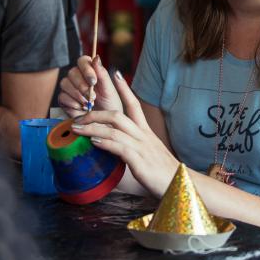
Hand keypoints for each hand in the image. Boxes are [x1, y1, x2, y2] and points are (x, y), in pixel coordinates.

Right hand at [57, 55, 123, 117]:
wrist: (105, 122)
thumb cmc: (109, 105)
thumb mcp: (109, 90)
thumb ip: (102, 74)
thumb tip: (97, 57)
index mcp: (90, 71)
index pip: (82, 61)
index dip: (86, 69)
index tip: (93, 81)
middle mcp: (78, 77)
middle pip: (72, 72)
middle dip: (82, 85)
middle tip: (92, 96)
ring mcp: (70, 88)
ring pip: (65, 83)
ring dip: (77, 95)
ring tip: (89, 104)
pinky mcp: (64, 100)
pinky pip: (62, 97)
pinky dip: (73, 103)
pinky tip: (82, 108)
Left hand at [71, 69, 178, 197]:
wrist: (183, 185)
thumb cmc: (165, 174)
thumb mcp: (148, 157)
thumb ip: (134, 153)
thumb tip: (117, 156)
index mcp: (146, 133)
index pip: (135, 105)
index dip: (125, 89)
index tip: (116, 74)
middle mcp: (144, 136)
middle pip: (118, 115)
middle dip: (95, 113)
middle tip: (78, 116)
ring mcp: (142, 148)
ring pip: (115, 129)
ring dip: (93, 127)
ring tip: (76, 128)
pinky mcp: (140, 161)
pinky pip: (120, 147)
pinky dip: (104, 142)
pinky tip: (93, 141)